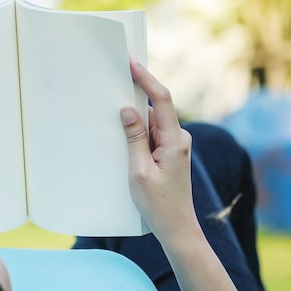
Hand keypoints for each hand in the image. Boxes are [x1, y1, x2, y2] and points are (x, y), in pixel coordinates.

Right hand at [119, 58, 196, 243]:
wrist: (176, 227)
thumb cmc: (157, 203)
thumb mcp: (138, 171)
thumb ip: (134, 138)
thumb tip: (127, 110)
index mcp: (175, 141)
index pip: (162, 100)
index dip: (146, 79)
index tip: (131, 63)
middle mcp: (179, 139)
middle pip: (156, 108)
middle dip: (135, 97)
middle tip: (113, 84)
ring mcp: (175, 145)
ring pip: (152, 123)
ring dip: (134, 120)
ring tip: (112, 118)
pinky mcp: (170, 153)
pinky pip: (152, 134)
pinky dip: (138, 133)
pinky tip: (122, 138)